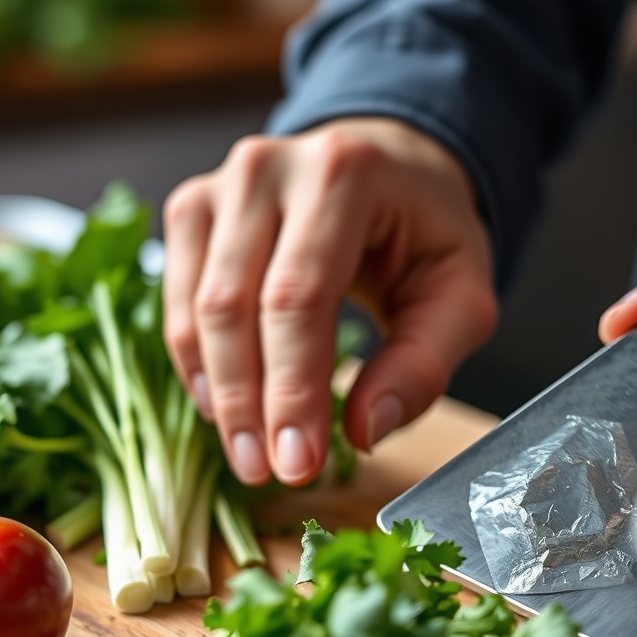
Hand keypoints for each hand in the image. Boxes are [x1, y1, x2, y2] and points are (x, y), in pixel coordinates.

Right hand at [161, 117, 497, 485]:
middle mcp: (267, 168)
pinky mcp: (193, 208)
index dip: (292, 389)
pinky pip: (177, 299)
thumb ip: (422, 363)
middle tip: (265, 471)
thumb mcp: (459, 295)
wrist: (386, 164)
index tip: (298, 464)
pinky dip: (195, 361)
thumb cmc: (423, 229)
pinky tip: (221, 405)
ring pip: (195, 306)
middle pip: (233, 304)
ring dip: (216, 390)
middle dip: (247, 402)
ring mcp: (219, 185)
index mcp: (342, 175)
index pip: (299, 297)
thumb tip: (362, 430)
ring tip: (246, 452)